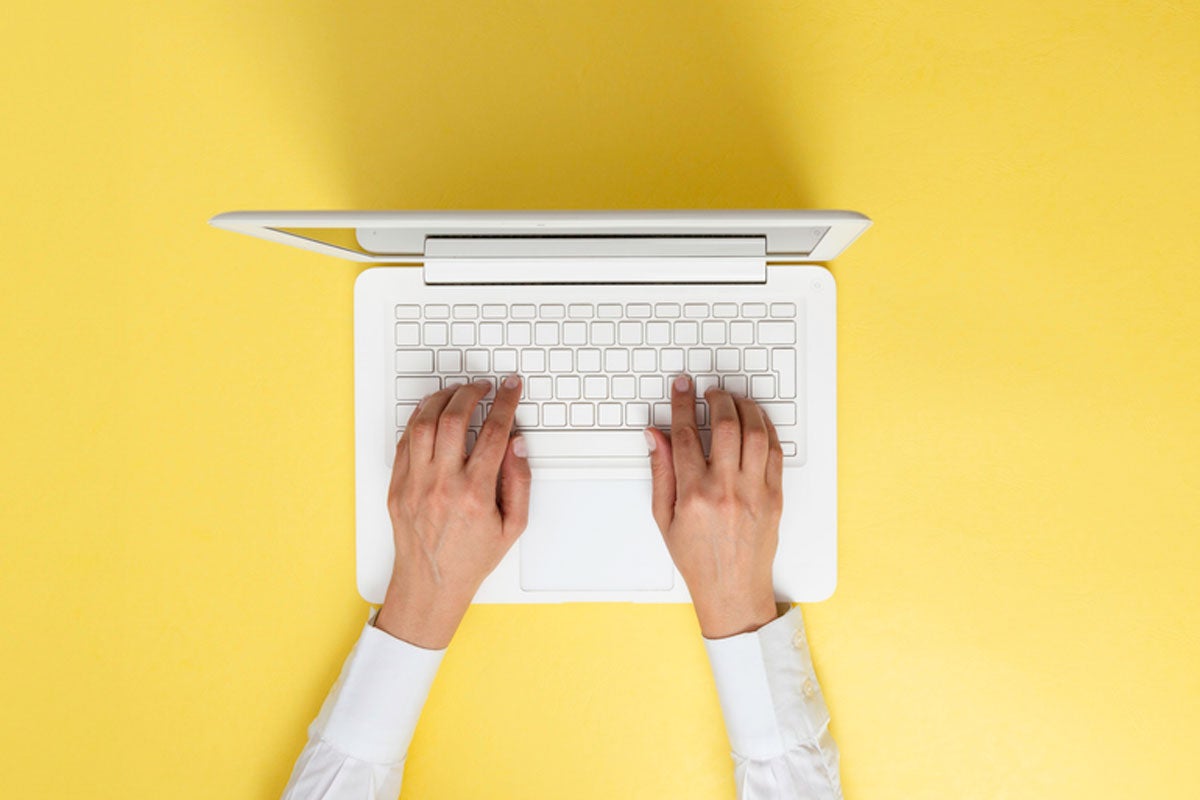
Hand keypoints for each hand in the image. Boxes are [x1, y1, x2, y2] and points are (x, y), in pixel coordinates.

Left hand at [375, 375, 530, 648]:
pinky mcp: (397, 486)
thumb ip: (520, 482)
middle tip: (484, 387)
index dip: (505, 402)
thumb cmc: (471, 559)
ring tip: (458, 393)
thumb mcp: (513, 526)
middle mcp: (442, 485)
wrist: (430, 585)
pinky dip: (418, 419)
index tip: (510, 388)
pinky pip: (404, 441)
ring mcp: (415, 484)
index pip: (494, 432)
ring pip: (424, 423)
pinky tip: (432, 413)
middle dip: (472, 392)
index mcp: (475, 494)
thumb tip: (517, 444)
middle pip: (454, 418)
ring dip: (442, 399)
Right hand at [645, 375, 783, 638]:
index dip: (682, 404)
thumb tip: (656, 436)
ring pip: (755, 433)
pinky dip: (766, 430)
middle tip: (710, 392)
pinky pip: (775, 452)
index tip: (682, 387)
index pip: (686, 435)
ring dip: (745, 408)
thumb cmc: (697, 558)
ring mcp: (754, 492)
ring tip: (734, 401)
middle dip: (717, 399)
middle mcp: (726, 490)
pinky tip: (756, 422)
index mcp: (694, 495)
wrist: (732, 590)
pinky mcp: (775, 497)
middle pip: (725, 425)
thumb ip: (661, 472)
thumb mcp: (664, 518)